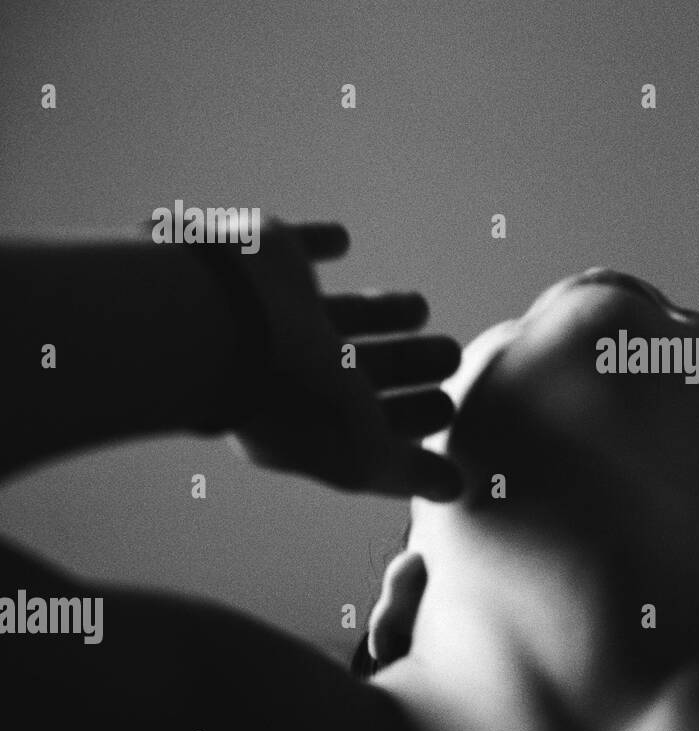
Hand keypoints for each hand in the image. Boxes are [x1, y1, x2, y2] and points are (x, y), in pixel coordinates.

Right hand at [225, 221, 461, 500]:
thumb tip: (454, 490)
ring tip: (419, 307)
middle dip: (406, 363)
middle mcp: (286, 365)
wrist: (211, 315)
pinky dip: (317, 242)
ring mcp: (274, 310)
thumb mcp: (361, 447)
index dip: (406, 418)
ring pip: (336, 313)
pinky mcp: (264, 254)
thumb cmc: (289, 395)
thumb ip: (406, 469)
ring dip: (380, 311)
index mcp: (303, 415)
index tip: (446, 409)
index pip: (366, 421)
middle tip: (449, 355)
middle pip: (357, 367)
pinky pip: (295, 245)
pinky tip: (337, 239)